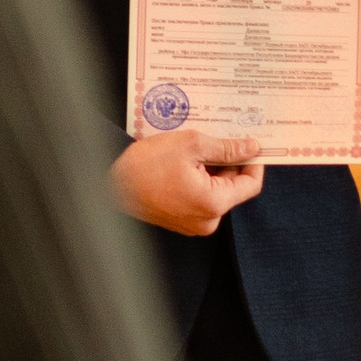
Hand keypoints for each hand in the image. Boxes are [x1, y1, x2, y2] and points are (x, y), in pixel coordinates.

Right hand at [112, 130, 264, 236]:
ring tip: (198, 146)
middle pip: (233, 187)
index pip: (251, 184)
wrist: (107, 185)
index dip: (254, 161)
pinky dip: (199, 177)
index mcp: (213, 203)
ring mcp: (193, 223)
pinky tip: (187, 159)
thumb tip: (251, 147)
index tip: (251, 143)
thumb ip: (226, 148)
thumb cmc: (145, 166)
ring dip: (212, 167)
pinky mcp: (180, 219)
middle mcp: (207, 220)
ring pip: (216, 189)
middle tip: (222, 136)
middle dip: (230, 161)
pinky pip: (200, 196)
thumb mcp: (191, 145)